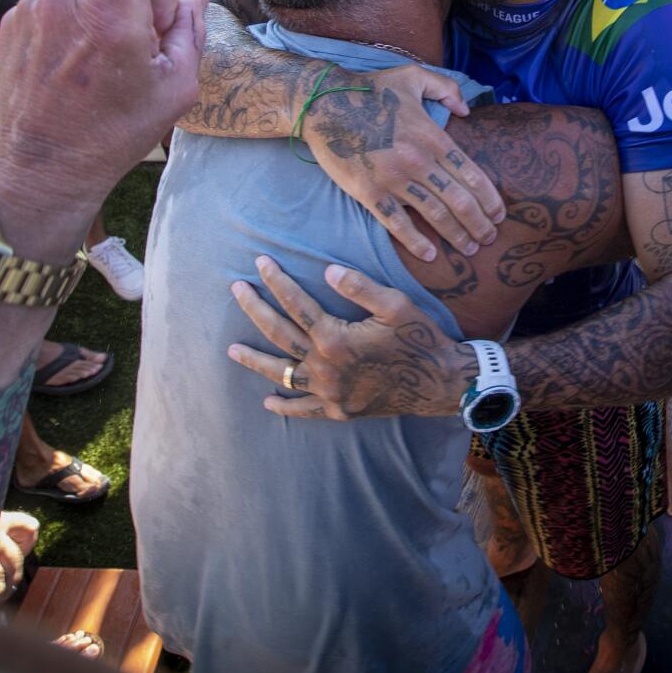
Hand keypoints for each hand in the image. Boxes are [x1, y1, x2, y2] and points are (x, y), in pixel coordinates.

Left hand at [228, 255, 473, 418]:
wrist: (439, 382)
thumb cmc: (419, 338)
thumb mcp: (394, 304)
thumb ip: (358, 286)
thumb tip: (325, 269)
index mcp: (335, 337)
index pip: (296, 303)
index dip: (276, 280)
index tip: (260, 261)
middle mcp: (325, 366)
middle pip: (279, 334)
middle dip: (255, 308)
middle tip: (236, 289)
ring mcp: (329, 392)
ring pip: (282, 373)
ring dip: (255, 360)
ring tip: (231, 350)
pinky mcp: (338, 410)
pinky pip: (304, 409)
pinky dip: (285, 406)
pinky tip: (268, 401)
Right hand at [300, 64, 503, 260]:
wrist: (324, 105)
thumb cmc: (370, 89)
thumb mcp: (413, 76)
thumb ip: (446, 88)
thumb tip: (467, 108)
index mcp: (434, 137)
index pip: (472, 175)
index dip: (490, 199)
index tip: (500, 215)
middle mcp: (420, 161)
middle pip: (460, 201)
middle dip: (480, 224)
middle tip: (490, 239)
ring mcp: (395, 180)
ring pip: (435, 215)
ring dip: (457, 235)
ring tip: (470, 249)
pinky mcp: (370, 193)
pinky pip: (398, 224)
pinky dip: (416, 242)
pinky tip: (430, 255)